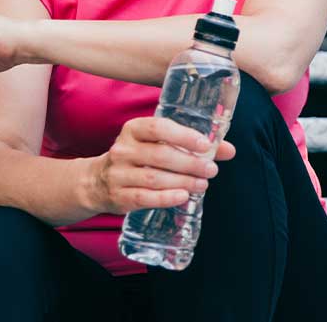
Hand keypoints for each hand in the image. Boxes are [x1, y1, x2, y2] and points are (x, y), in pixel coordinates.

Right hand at [87, 116, 236, 213]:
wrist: (97, 181)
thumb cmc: (138, 158)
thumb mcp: (156, 144)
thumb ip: (191, 145)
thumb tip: (228, 150)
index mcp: (133, 129)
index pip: (158, 127)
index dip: (183, 135)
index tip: (205, 145)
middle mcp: (123, 149)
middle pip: (160, 155)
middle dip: (189, 163)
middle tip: (211, 169)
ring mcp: (119, 173)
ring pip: (154, 177)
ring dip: (182, 181)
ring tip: (202, 184)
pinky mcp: (119, 196)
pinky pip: (144, 197)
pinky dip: (166, 198)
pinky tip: (183, 197)